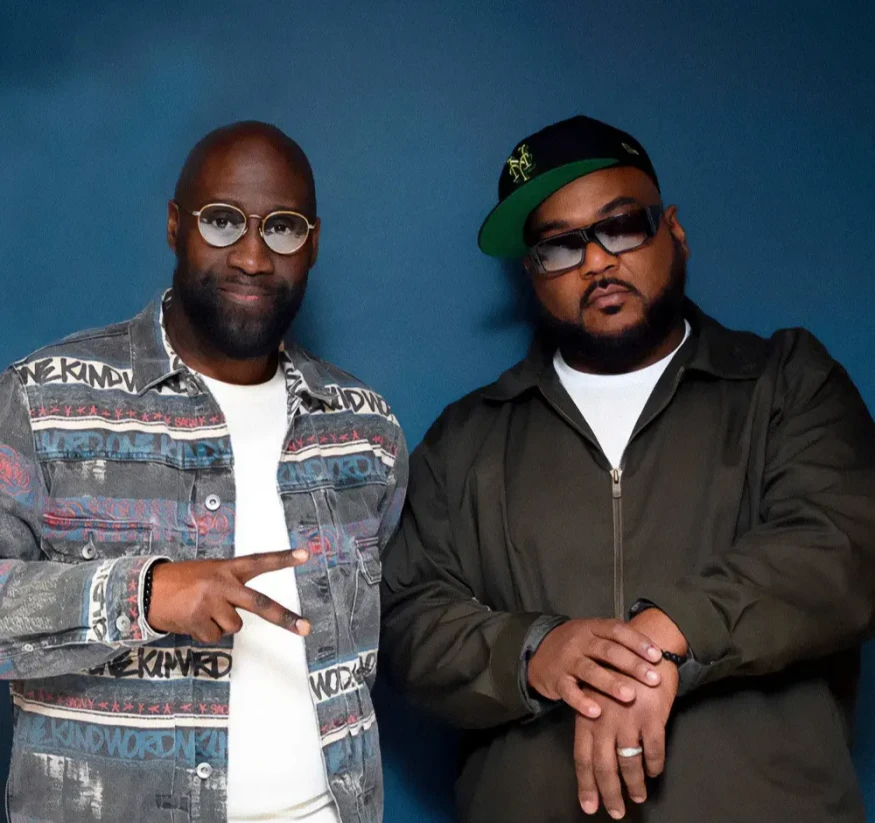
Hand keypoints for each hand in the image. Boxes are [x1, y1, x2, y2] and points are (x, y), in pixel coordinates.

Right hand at [148, 549, 309, 642]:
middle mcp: (222, 584)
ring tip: (202, 611)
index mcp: (227, 568)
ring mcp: (211, 602)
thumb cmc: (182, 582)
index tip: (305, 555)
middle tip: (305, 628)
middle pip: (260, 604)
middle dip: (285, 618)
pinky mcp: (198, 619)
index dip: (283, 558)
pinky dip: (205, 633)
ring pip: (233, 626)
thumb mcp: (209, 573)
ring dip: (220, 624)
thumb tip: (241, 614)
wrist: (147, 589)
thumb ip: (230, 586)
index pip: (260, 561)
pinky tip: (192, 620)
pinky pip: (214, 636)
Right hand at [528, 619, 662, 716]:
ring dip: (610, 683)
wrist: (538, 652)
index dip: (637, 641)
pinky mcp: (556, 679)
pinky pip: (569, 691)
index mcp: (592, 628)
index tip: (657, 655)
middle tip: (653, 678)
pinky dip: (582, 702)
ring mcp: (567, 660)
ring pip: (589, 670)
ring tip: (630, 696)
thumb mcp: (592, 634)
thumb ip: (616, 641)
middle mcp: (580, 641)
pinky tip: (596, 712)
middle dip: (632, 664)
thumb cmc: (576, 646)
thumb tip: (654, 651)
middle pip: (607, 650)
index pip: (616, 630)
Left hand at [574, 663, 678, 818]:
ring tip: (638, 796)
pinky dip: (654, 765)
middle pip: (604, 765)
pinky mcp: (652, 716)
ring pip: (630, 763)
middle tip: (616, 812)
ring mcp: (628, 718)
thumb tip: (592, 759)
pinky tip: (654, 772)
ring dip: (635, 784)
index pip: (583, 757)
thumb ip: (592, 723)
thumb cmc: (619, 672)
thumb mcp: (596, 694)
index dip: (586, 784)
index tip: (590, 806)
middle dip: (610, 793)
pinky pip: (653, 750)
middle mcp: (604, 719)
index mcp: (587, 715)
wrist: (646, 646)